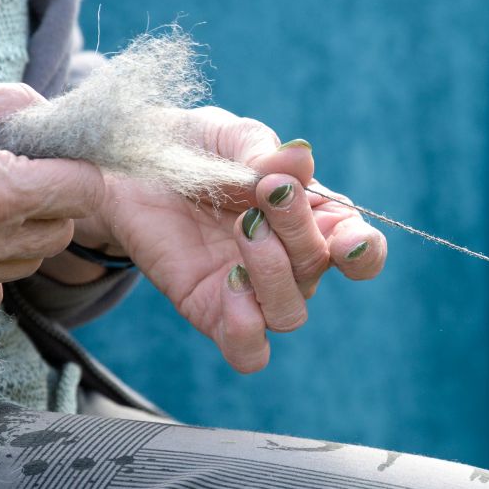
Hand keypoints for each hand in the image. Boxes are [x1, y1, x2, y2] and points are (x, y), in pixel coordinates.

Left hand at [74, 106, 386, 372]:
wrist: (126, 170)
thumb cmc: (192, 148)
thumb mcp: (226, 136)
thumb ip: (262, 150)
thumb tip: (299, 159)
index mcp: (311, 217)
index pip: (360, 250)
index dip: (363, 251)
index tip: (346, 239)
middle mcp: (291, 261)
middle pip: (318, 270)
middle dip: (297, 230)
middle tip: (264, 192)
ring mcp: (253, 292)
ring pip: (290, 314)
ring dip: (272, 272)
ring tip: (241, 229)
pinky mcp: (212, 313)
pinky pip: (249, 351)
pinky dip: (246, 330)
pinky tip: (229, 287)